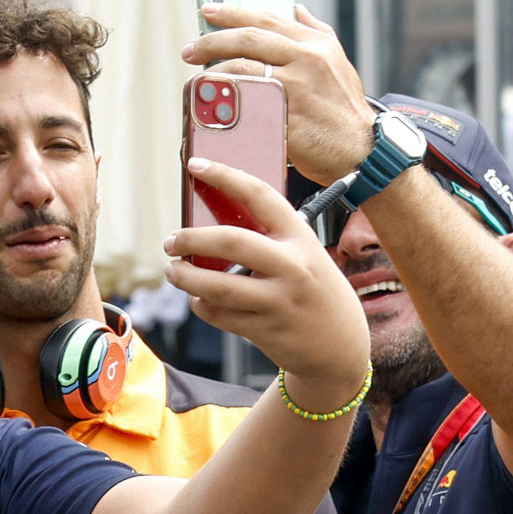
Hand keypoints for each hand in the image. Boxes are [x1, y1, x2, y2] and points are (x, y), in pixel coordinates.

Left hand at [164, 158, 370, 404]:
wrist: (342, 349)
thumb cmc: (317, 293)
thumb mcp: (308, 257)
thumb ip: (272, 241)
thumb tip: (216, 224)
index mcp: (302, 238)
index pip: (260, 195)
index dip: (225, 175)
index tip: (197, 165)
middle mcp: (293, 267)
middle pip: (230, 242)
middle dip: (191, 238)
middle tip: (171, 240)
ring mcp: (279, 301)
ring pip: (217, 286)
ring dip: (185, 277)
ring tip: (172, 270)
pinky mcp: (265, 330)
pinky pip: (219, 315)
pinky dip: (201, 305)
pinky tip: (198, 298)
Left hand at [182, 3, 374, 184]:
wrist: (362, 151)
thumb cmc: (345, 110)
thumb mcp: (339, 62)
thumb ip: (317, 32)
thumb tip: (297, 8)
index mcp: (316, 44)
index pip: (267, 17)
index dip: (232, 12)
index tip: (207, 11)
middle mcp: (307, 59)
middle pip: (249, 38)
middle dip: (212, 40)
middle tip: (190, 49)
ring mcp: (298, 87)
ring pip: (244, 67)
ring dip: (213, 71)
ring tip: (196, 77)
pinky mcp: (289, 115)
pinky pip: (247, 102)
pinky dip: (226, 98)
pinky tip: (210, 100)